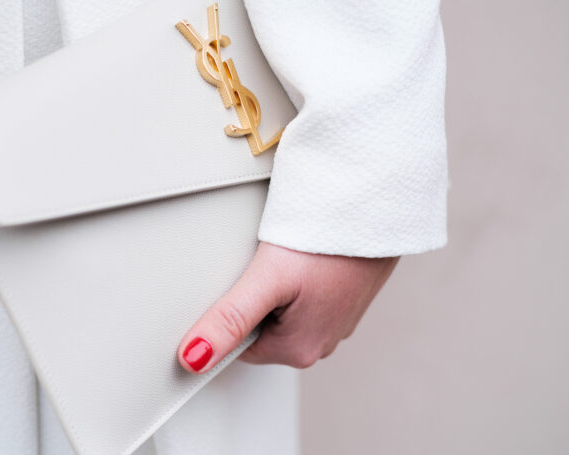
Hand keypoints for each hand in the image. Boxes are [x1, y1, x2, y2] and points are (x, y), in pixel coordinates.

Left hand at [178, 241, 397, 372]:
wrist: (375, 209)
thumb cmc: (328, 242)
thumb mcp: (268, 279)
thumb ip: (229, 319)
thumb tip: (193, 358)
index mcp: (301, 350)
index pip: (242, 346)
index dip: (234, 312)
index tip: (243, 282)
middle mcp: (323, 343)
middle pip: (264, 328)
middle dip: (258, 297)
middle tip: (269, 264)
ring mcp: (338, 320)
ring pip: (286, 308)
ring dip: (280, 284)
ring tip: (290, 256)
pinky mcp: (346, 297)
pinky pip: (308, 294)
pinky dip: (301, 275)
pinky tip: (307, 255)